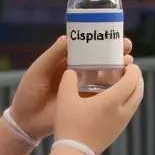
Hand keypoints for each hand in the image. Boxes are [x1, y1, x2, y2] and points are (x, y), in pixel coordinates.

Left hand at [9, 36, 133, 139]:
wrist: (27, 120)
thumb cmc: (29, 92)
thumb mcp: (39, 70)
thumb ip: (53, 55)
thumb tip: (68, 37)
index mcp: (67, 61)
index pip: (87, 47)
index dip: (101, 40)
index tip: (113, 34)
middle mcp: (79, 72)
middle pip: (101, 59)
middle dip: (116, 51)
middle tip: (127, 46)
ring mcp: (84, 87)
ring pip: (106, 74)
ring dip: (119, 67)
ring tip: (128, 62)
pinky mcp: (87, 101)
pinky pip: (104, 92)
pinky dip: (115, 87)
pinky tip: (124, 82)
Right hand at [53, 64, 144, 154]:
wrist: (75, 152)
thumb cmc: (70, 125)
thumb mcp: (65, 98)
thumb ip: (69, 79)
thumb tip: (72, 70)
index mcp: (112, 101)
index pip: (132, 80)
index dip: (133, 70)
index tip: (128, 64)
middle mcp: (122, 111)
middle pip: (139, 91)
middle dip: (137, 78)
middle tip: (128, 71)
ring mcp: (122, 123)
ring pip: (136, 102)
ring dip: (135, 90)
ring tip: (125, 83)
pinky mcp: (118, 131)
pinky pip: (130, 111)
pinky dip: (129, 101)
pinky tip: (117, 100)